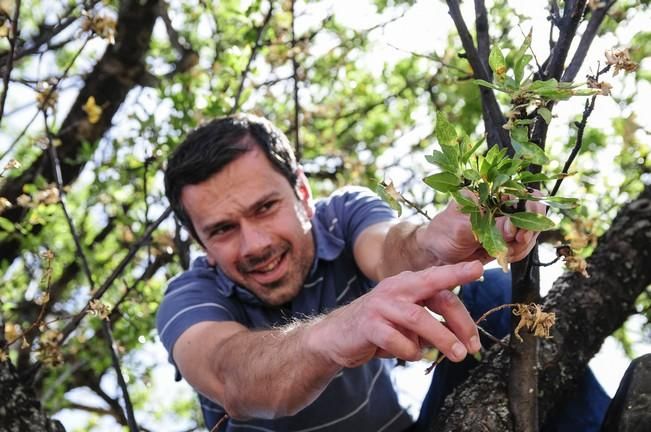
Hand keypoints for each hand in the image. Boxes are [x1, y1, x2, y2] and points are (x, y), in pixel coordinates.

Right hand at [310, 261, 483, 368]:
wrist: (337, 336)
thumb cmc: (379, 327)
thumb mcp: (407, 320)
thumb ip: (431, 322)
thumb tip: (462, 339)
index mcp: (407, 283)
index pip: (438, 277)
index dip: (458, 273)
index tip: (479, 268)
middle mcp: (395, 288)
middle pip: (434, 292)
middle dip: (459, 318)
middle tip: (474, 345)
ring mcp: (381, 305)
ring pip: (419, 318)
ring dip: (442, 338)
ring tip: (458, 355)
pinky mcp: (369, 324)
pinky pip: (397, 340)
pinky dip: (410, 351)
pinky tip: (411, 354)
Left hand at [419, 192, 544, 264]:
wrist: (437, 254)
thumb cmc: (443, 233)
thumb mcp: (462, 228)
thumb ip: (488, 226)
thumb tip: (512, 226)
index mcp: (490, 193)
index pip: (522, 193)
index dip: (529, 210)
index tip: (519, 229)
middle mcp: (501, 205)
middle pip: (533, 214)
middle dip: (528, 231)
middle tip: (516, 242)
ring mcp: (506, 223)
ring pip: (531, 232)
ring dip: (522, 245)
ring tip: (504, 252)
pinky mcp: (506, 239)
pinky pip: (523, 246)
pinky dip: (518, 253)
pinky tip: (504, 256)